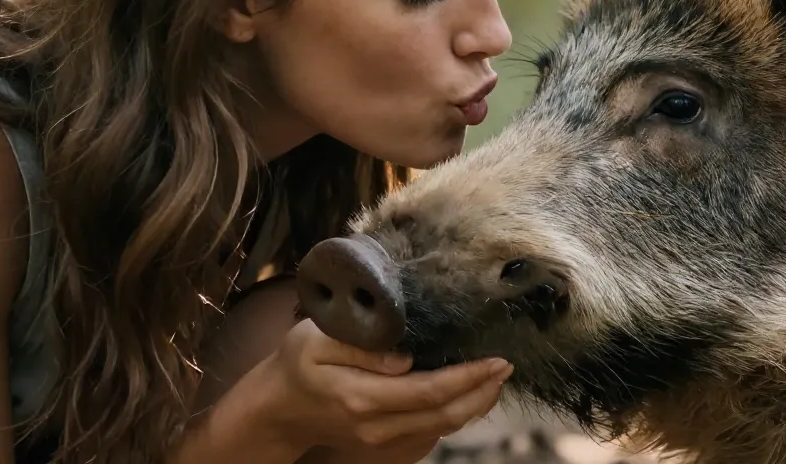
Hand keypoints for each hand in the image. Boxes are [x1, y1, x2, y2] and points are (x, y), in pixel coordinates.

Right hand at [258, 319, 512, 455]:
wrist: (279, 408)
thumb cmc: (296, 364)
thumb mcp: (316, 340)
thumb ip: (362, 349)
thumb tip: (406, 358)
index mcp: (361, 397)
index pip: (428, 392)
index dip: (468, 378)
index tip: (496, 361)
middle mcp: (376, 427)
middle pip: (444, 416)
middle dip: (482, 392)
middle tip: (505, 366)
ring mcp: (381, 442)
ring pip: (442, 429)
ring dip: (474, 405)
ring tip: (494, 378)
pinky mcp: (385, 446)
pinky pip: (430, 434)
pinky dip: (455, 415)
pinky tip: (467, 394)